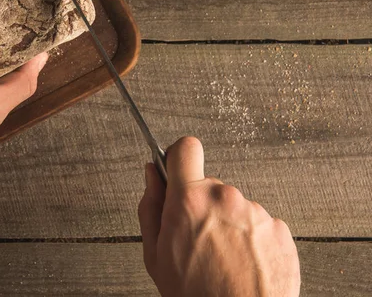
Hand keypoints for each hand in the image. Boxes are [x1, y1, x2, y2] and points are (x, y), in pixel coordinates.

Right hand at [138, 137, 299, 296]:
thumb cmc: (197, 295)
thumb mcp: (155, 254)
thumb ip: (150, 206)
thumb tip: (151, 177)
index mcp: (190, 199)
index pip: (185, 148)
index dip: (178, 157)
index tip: (177, 168)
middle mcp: (225, 197)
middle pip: (209, 186)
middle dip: (201, 206)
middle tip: (197, 240)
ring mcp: (256, 212)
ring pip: (235, 206)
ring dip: (228, 225)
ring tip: (223, 259)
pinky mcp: (279, 228)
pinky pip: (258, 224)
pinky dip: (251, 239)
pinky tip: (242, 263)